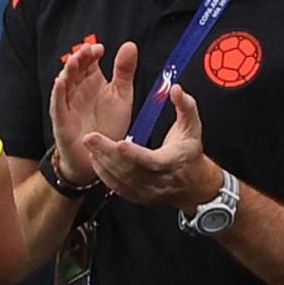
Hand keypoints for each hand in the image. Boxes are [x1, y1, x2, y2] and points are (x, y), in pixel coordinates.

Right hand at [48, 41, 136, 184]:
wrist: (102, 155)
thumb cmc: (109, 124)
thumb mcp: (122, 95)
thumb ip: (124, 71)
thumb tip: (130, 45)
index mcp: (92, 81)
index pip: (89, 62)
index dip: (92, 53)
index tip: (100, 48)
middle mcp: (78, 90)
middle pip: (75, 70)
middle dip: (80, 58)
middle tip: (87, 50)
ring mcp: (68, 104)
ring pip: (65, 84)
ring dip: (68, 71)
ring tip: (75, 60)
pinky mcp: (62, 120)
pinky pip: (58, 105)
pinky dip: (58, 93)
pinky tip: (60, 82)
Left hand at [83, 84, 222, 209]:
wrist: (193, 185)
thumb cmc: (189, 152)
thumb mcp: (192, 127)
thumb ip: (185, 107)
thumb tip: (176, 89)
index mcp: (172, 162)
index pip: (152, 161)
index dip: (136, 154)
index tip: (120, 143)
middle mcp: (158, 179)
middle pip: (130, 170)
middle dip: (108, 153)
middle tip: (89, 138)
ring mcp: (146, 190)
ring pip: (120, 179)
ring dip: (102, 161)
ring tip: (90, 144)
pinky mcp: (136, 196)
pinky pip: (116, 187)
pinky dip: (103, 173)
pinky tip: (95, 158)